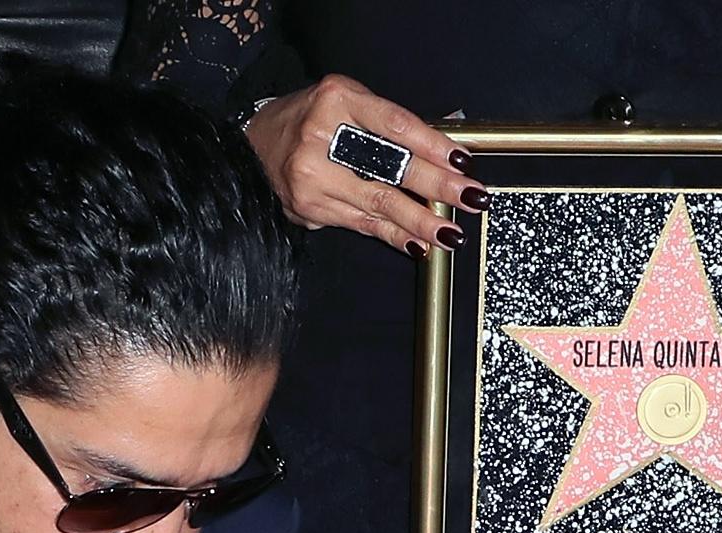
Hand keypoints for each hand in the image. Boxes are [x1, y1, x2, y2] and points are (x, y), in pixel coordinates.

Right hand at [244, 75, 480, 256]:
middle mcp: (321, 135)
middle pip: (391, 166)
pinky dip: (394, 235)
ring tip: (451, 233)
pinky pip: (362, 224)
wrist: (251, 149)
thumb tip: (444, 151)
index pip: (394, 125)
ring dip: (420, 221)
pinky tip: (418, 244)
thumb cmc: (307, 121)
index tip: (462, 163)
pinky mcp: (310, 207)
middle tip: (470, 198)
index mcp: (336, 99)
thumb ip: (388, 124)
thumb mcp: (344, 103)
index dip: (432, 146)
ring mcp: (312, 175)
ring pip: (378, 203)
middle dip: (436, 186)